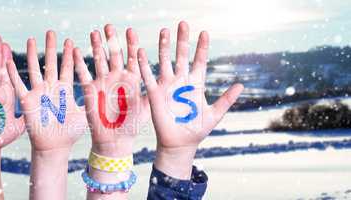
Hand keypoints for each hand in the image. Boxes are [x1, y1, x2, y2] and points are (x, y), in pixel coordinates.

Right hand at [6, 31, 85, 150]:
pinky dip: (13, 75)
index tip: (70, 40)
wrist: (54, 146)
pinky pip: (19, 86)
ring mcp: (38, 93)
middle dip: (51, 47)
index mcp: (65, 89)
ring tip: (31, 39)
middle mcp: (51, 88)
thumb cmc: (70, 132)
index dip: (68, 54)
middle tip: (51, 32)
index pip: (66, 67)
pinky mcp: (27, 102)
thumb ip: (92, 101)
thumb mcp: (84, 114)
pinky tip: (8, 63)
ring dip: (32, 55)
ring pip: (35, 69)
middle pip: (50, 63)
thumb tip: (108, 92)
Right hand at [73, 25, 148, 156]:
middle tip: (109, 26)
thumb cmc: (132, 125)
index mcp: (132, 80)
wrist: (114, 140)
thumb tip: (164, 78)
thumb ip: (153, 92)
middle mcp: (117, 78)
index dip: (132, 44)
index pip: (133, 57)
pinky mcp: (90, 90)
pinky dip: (79, 63)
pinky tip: (75, 51)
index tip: (131, 30)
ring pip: (99, 60)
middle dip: (112, 40)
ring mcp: (103, 82)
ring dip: (96, 47)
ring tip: (94, 33)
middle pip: (114, 54)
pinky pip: (83, 74)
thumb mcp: (146, 107)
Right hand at [137, 21, 243, 177]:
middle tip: (183, 24)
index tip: (204, 33)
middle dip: (182, 40)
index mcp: (196, 84)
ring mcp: (167, 86)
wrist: (179, 144)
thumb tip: (241, 85)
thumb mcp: (214, 114)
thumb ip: (226, 99)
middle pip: (181, 55)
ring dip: (164, 46)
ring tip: (164, 31)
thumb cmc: (196, 130)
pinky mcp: (155, 94)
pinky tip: (141, 51)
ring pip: (165, 61)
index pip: (199, 60)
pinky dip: (144, 65)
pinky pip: (148, 77)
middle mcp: (181, 81)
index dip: (201, 47)